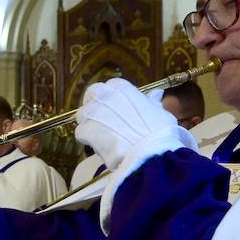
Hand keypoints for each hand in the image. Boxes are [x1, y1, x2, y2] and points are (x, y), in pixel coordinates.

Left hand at [74, 79, 189, 171]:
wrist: (148, 153)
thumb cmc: (158, 131)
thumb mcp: (159, 112)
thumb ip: (152, 102)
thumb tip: (156, 93)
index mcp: (122, 88)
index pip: (110, 87)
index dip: (112, 99)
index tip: (117, 109)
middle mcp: (104, 95)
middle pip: (91, 96)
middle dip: (95, 106)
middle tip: (105, 121)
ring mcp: (92, 112)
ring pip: (83, 115)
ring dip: (90, 124)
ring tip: (102, 136)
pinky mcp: (85, 130)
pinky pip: (81, 133)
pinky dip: (88, 140)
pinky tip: (100, 147)